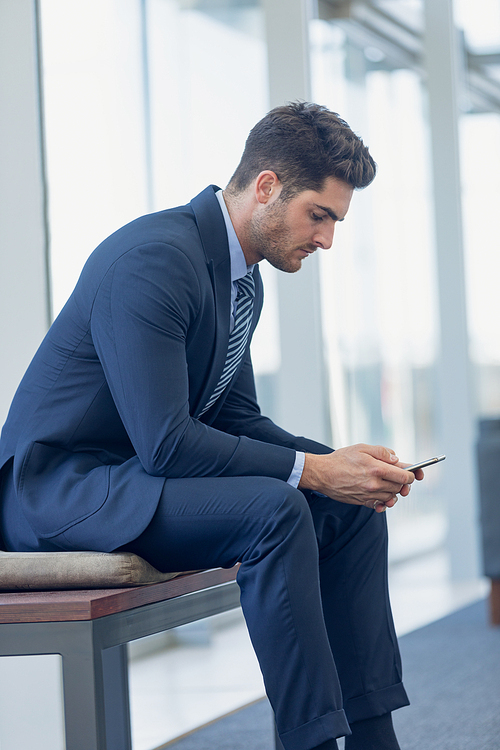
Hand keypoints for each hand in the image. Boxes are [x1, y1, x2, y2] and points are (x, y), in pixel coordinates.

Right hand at [299, 443, 418, 512]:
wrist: (322, 474)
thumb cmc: (340, 459)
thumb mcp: (362, 448)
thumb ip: (382, 452)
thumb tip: (396, 459)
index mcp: (377, 469)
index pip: (405, 476)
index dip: (413, 474)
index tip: (414, 473)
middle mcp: (374, 484)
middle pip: (400, 487)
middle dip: (403, 482)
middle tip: (400, 476)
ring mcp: (369, 495)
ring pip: (392, 496)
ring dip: (394, 490)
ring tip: (389, 482)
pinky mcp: (363, 502)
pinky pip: (380, 504)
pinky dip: (384, 500)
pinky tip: (382, 494)